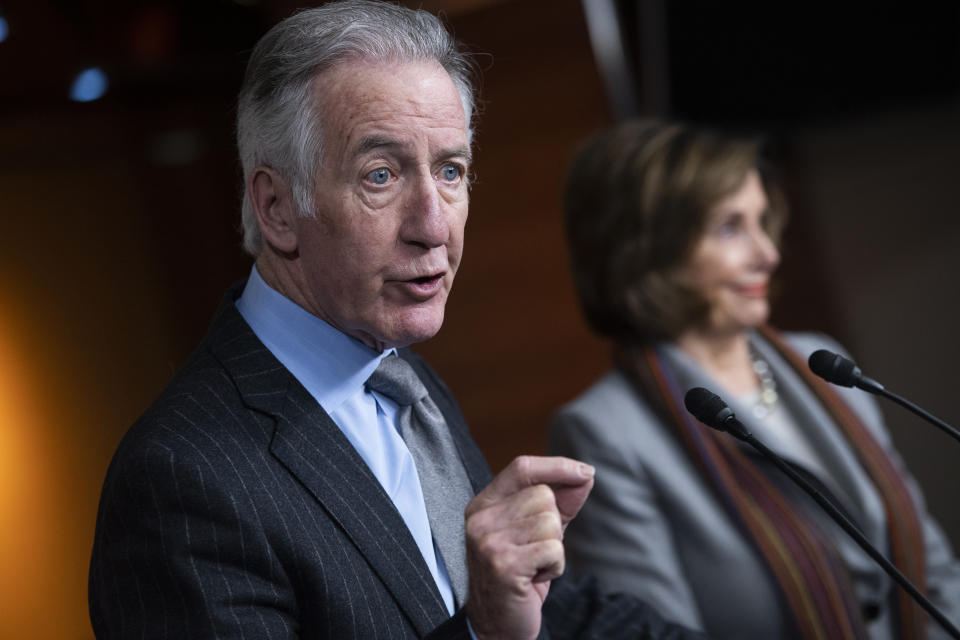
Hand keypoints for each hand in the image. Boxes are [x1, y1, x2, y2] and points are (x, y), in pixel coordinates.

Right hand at [464, 455, 594, 639]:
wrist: (496, 624)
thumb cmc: (519, 575)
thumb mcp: (537, 532)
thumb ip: (559, 502)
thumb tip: (585, 475)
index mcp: (484, 505)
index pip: (522, 468)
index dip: (557, 466)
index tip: (586, 472)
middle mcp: (481, 519)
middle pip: (544, 496)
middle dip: (554, 525)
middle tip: (535, 551)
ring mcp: (489, 541)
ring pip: (551, 522)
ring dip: (554, 548)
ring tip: (534, 565)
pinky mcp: (504, 564)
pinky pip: (554, 549)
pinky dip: (555, 566)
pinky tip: (536, 578)